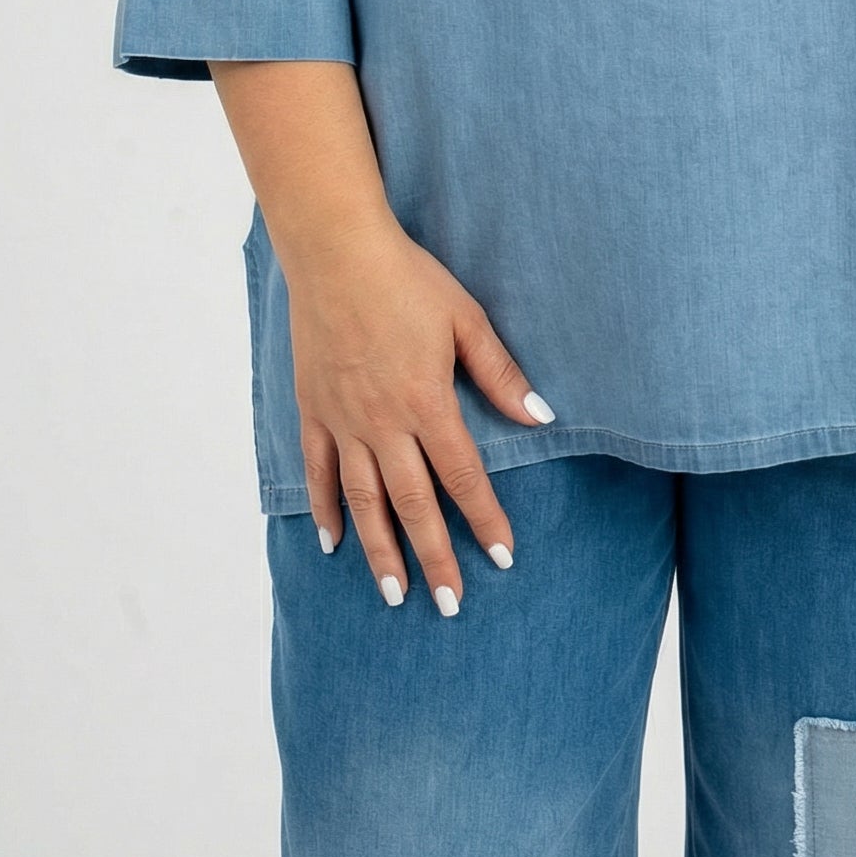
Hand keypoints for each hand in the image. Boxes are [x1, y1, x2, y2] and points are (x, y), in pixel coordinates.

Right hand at [281, 212, 551, 613]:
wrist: (336, 252)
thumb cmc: (408, 279)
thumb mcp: (466, 320)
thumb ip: (500, 374)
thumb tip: (543, 416)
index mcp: (427, 402)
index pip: (463, 476)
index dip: (484, 520)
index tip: (502, 557)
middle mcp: (383, 423)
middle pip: (412, 504)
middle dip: (434, 558)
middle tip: (448, 604)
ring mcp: (343, 420)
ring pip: (363, 501)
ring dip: (380, 551)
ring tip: (395, 593)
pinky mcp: (313, 409)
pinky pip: (318, 472)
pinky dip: (326, 510)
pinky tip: (336, 543)